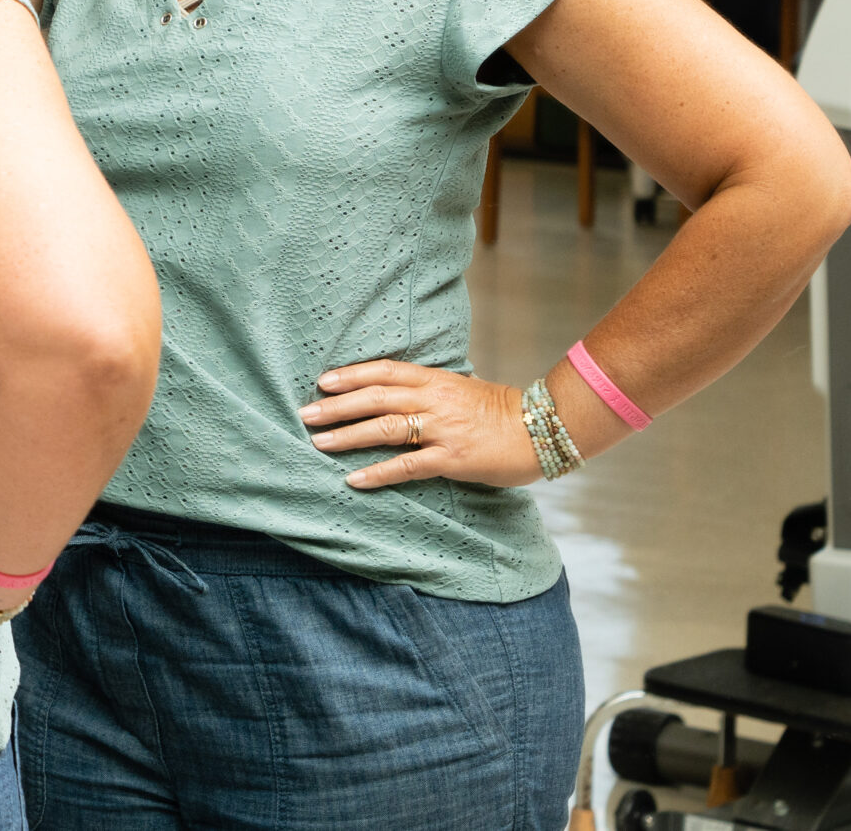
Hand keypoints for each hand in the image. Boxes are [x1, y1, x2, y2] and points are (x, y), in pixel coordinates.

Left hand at [299, 359, 540, 489]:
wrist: (544, 429)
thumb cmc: (501, 412)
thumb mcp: (461, 389)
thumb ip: (428, 391)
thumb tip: (394, 395)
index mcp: (435, 380)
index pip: (384, 371)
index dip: (351, 375)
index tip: (323, 381)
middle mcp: (434, 400)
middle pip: (376, 398)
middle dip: (337, 406)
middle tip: (306, 414)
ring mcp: (443, 429)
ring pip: (385, 428)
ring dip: (348, 436)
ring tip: (318, 443)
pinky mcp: (452, 458)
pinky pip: (408, 466)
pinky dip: (378, 473)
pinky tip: (354, 479)